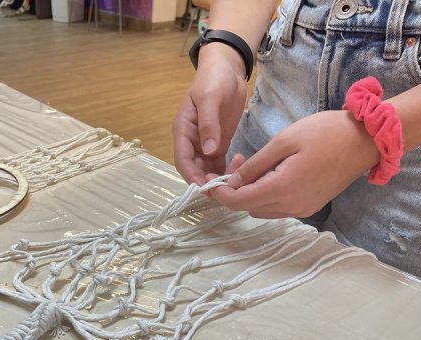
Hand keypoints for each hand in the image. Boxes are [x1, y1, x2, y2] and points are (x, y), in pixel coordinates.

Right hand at [172, 43, 247, 184]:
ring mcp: (204, 143)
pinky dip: (226, 170)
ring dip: (216, 178)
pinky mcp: (218, 143)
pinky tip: (239, 170)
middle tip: (224, 190)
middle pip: (193, 168)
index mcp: (183, 130)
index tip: (204, 187)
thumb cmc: (214, 79)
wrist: (227, 68)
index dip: (191, 175)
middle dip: (205, 181)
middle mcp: (191, 141)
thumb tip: (208, 151)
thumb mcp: (210, 98)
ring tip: (233, 182)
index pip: (182, 159)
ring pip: (206, 169)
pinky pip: (218, 163)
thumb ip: (208, 124)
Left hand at [206, 110, 380, 217]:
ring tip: (251, 167)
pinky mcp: (310, 206)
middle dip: (235, 190)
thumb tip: (233, 182)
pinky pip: (278, 208)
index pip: (239, 202)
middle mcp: (291, 207)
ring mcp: (302, 209)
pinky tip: (268, 175)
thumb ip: (256, 165)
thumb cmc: (325, 133)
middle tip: (237, 163)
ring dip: (250, 193)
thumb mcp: (283, 142)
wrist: (366, 140)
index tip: (212, 180)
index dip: (221, 193)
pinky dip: (266, 195)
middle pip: (248, 208)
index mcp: (282, 189)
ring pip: (262, 210)